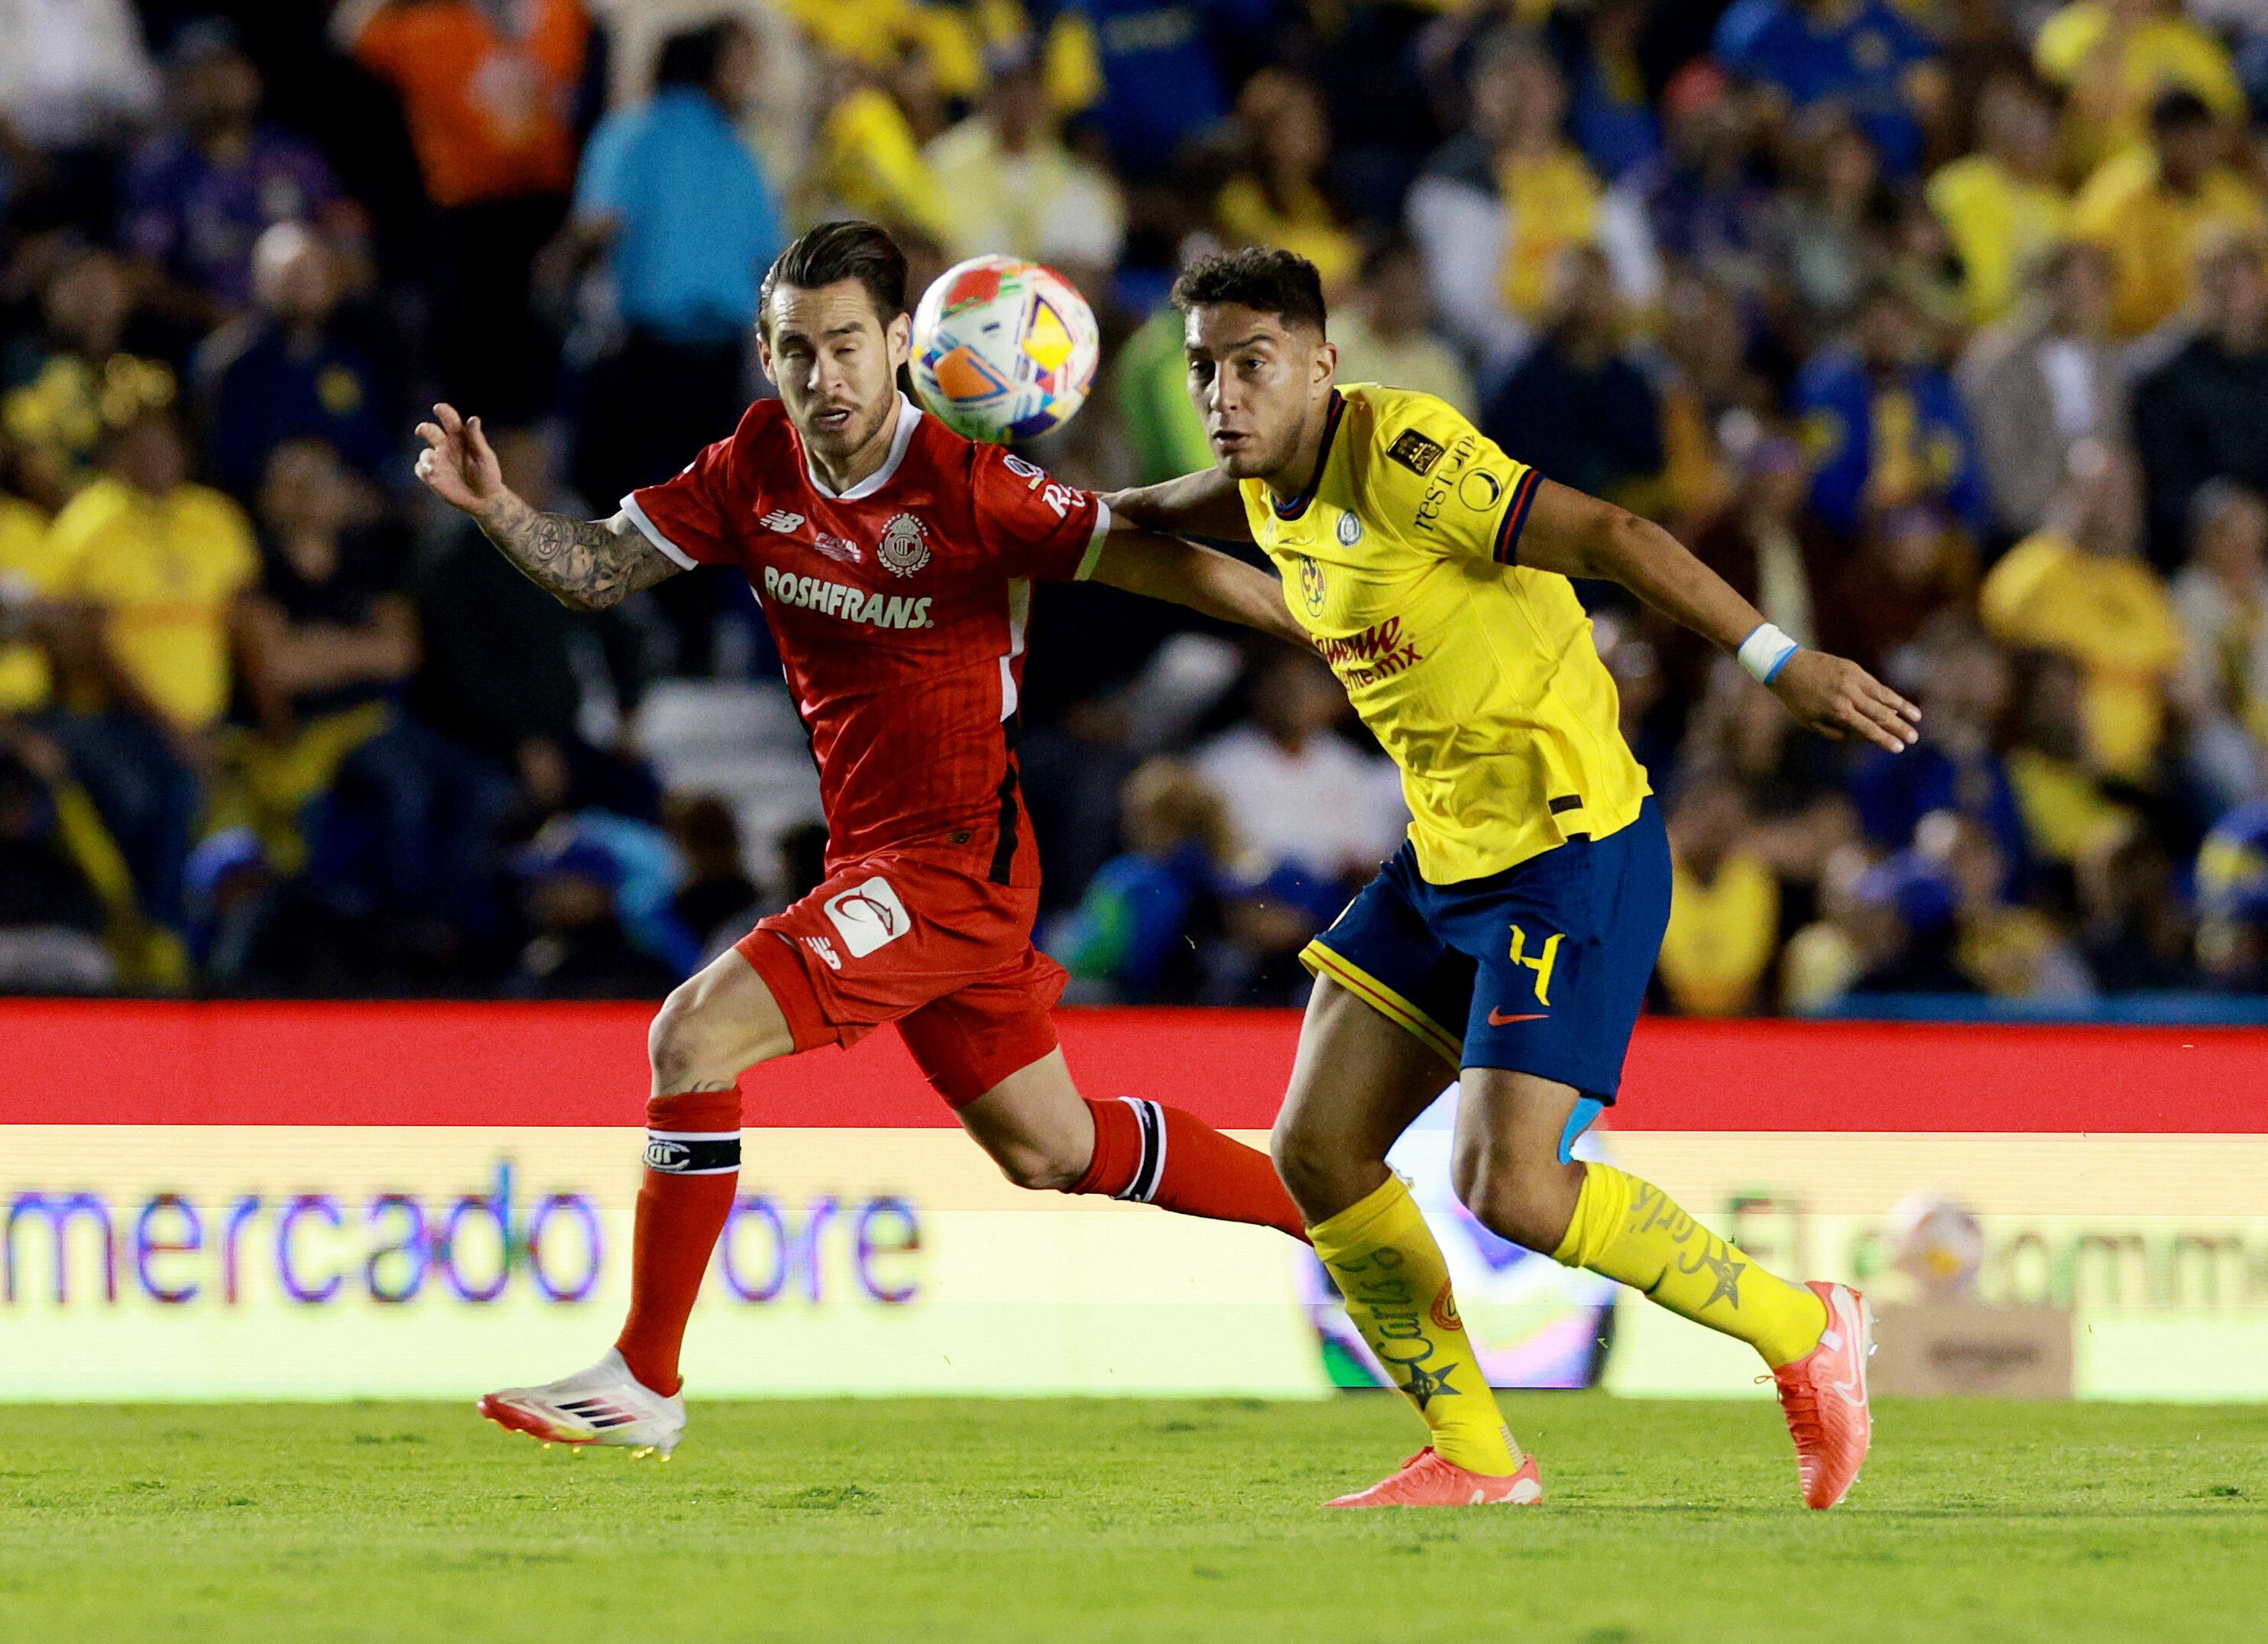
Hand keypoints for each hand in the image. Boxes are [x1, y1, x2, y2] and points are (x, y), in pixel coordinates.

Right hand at [413, 403, 511, 519]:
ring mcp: (437, 461)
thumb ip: (476, 438)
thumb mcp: (485, 456)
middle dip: (424, 429)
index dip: (443, 412)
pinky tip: (431, 475)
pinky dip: (423, 471)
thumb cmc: (488, 475)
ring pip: (425, 453)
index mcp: (460, 437)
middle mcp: (445, 446)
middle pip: (430, 432)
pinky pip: (421, 470)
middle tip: (422, 430)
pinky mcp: (432, 476)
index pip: (449, 420)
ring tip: (433, 465)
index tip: (438, 408)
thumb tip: (473, 418)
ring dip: (427, 458)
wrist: (485, 499)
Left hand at [1768, 650, 1919, 752]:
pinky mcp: (1854, 669)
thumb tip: (1862, 736)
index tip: (1898, 748)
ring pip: (1883, 696)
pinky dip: (1889, 694)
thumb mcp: (1812, 722)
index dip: (1884, 739)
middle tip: (1913, 738)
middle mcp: (1849, 696)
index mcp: (1838, 712)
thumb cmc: (1798, 700)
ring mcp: (1853, 680)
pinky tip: (1899, 703)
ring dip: (1903, 708)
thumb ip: (1837, 732)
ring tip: (1917, 718)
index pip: (1867, 729)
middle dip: (1899, 728)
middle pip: (1880, 714)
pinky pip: (1875, 684)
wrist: (1787, 667)